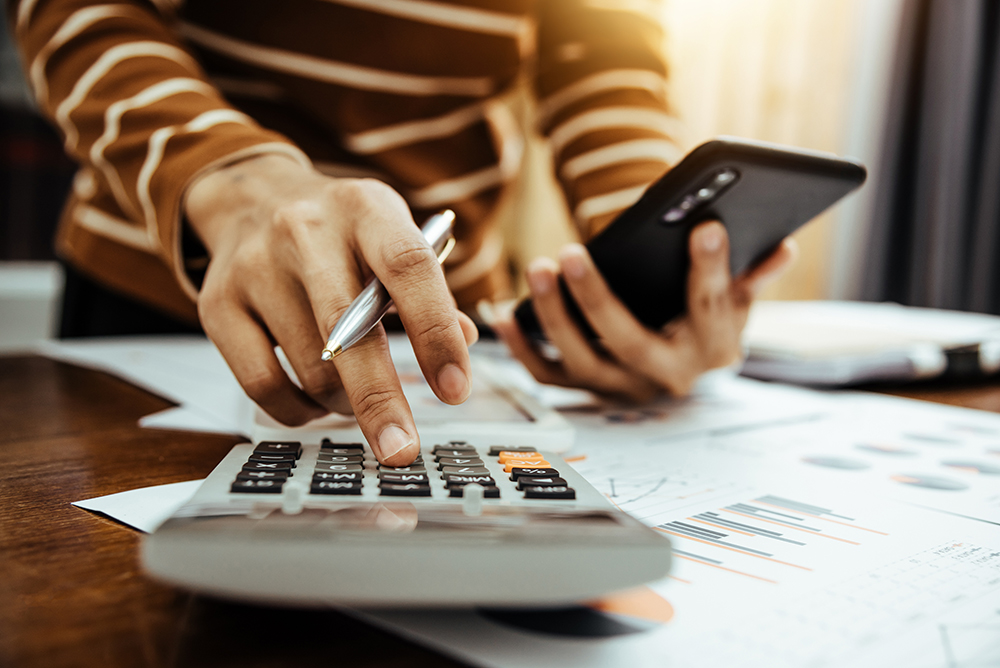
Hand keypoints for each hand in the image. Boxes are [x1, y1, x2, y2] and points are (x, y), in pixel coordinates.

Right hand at [185, 154, 477, 464]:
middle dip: (380, 402)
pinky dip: (299, 411)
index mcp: (365, 209)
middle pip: (347, 332)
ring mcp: (255, 268)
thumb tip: (464, 341)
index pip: (408, 269)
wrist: (253, 198)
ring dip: (345, 403)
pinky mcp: (217, 305)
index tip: (455, 390)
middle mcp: (305, 232)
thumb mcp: (392, 234)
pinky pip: (262, 386)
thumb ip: (429, 289)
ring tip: (358, 399)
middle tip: (402, 450)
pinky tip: (317, 404)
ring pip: (310, 369)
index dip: (436, 333)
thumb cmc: (340, 228)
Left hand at [489, 221, 795, 400]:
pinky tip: (502, 311)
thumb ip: (752, 274)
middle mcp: (667, 376)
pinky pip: (547, 374)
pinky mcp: (589, 390)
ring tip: (536, 269)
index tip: (704, 226)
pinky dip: (521, 346)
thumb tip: (781, 247)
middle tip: (569, 253)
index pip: (710, 307)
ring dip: (552, 317)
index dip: (710, 267)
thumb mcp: (737, 299)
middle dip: (596, 298)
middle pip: (627, 341)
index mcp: (713, 349)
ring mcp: (623, 387)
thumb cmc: (708, 320)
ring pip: (581, 360)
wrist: (686, 369)